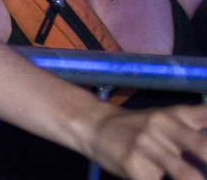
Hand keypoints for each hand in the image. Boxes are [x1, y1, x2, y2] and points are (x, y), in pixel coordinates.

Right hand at [86, 102, 206, 179]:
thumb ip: (196, 124)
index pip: (206, 116)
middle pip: (201, 146)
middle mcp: (163, 126)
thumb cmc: (139, 127)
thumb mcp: (168, 119)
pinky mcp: (133, 166)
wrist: (93, 126)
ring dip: (195, 178)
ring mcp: (147, 146)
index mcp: (176, 115)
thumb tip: (205, 149)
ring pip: (185, 173)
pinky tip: (161, 179)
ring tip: (196, 178)